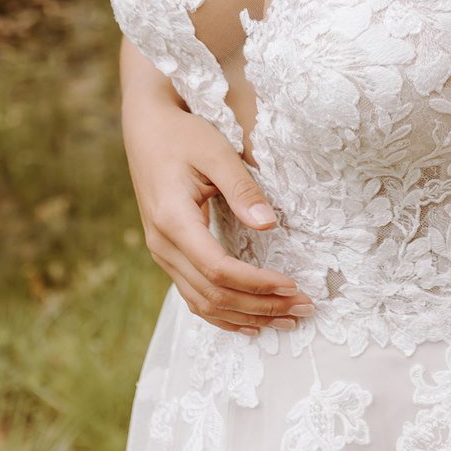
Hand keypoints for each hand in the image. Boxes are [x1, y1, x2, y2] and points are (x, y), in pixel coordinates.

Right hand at [122, 92, 312, 333]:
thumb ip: (242, 189)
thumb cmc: (183, 135)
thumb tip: (268, 227)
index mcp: (173, 221)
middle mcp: (162, 245)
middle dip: (261, 306)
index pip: (218, 269)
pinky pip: (194, 296)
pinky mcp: (168, 253)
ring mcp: (162, 253)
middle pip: (213, 295)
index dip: (257, 284)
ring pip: (202, 303)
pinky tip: (251, 321)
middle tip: (303, 309)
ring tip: (287, 320)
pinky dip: (223, 313)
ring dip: (246, 316)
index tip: (293, 285)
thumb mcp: (216, 152)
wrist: (146, 128)